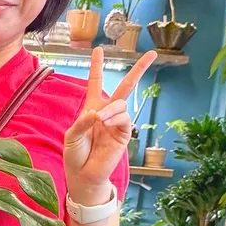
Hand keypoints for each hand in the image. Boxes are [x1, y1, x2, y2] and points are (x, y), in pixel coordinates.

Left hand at [63, 47, 153, 202]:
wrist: (84, 176)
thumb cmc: (75, 155)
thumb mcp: (72, 136)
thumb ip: (83, 121)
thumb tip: (98, 112)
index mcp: (91, 108)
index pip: (96, 82)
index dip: (97, 66)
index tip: (98, 49)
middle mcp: (106, 112)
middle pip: (124, 86)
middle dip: (138, 70)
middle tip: (153, 54)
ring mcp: (116, 123)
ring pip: (121, 103)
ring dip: (111, 109)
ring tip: (99, 119)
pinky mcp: (124, 134)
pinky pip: (124, 119)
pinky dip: (116, 117)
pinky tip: (106, 122)